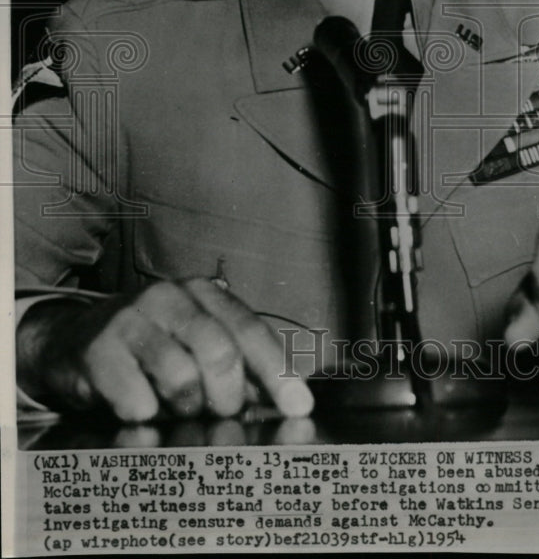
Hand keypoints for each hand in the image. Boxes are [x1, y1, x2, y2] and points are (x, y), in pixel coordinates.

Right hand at [16, 279, 313, 422]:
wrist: (72, 339)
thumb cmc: (150, 347)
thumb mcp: (197, 342)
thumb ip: (240, 363)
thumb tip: (285, 398)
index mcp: (203, 292)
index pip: (250, 329)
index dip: (277, 372)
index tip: (300, 406)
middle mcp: (169, 296)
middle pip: (219, 351)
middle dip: (229, 395)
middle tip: (223, 412)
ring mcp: (131, 319)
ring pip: (181, 376)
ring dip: (184, 406)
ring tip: (174, 405)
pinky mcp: (98, 349)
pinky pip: (137, 399)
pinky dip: (145, 414)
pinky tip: (139, 405)